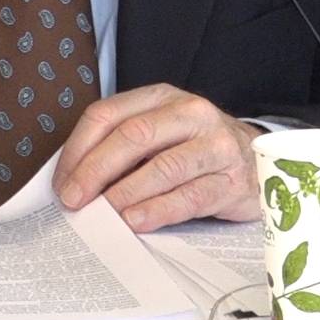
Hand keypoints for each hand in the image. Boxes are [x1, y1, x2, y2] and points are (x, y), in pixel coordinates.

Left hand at [52, 84, 262, 232]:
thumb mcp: (160, 133)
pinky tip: (136, 222)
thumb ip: (123, 148)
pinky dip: (158, 211)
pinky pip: (190, 197)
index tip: (62, 181)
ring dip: (125, 193)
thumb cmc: (195, 149)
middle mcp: (190, 114)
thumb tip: (74, 181)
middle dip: (96, 170)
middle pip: (134, 136)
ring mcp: (215, 145)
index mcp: (162, 97)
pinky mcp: (232, 180)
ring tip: (102, 215)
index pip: (109, 114)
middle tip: (74, 199)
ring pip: (163, 167)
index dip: (79, 149)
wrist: (257, 161)